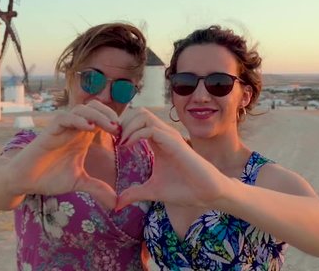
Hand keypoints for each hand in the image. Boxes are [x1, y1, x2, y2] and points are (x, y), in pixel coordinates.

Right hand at [8, 100, 120, 208]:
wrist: (24, 180)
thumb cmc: (49, 177)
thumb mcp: (79, 182)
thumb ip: (97, 188)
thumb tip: (116, 203)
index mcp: (82, 136)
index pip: (102, 118)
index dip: (115, 123)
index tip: (127, 136)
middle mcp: (73, 128)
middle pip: (94, 108)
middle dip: (109, 114)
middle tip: (121, 128)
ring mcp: (61, 128)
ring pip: (81, 109)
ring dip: (97, 114)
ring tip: (110, 125)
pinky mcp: (49, 132)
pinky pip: (64, 118)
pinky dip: (78, 120)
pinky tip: (89, 128)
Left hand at [115, 107, 232, 209]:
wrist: (206, 193)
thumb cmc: (183, 189)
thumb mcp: (152, 191)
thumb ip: (134, 193)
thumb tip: (116, 205)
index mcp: (157, 141)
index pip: (136, 121)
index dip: (121, 128)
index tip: (112, 144)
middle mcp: (163, 134)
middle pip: (138, 112)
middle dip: (122, 123)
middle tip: (114, 140)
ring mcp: (169, 136)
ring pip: (143, 115)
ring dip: (127, 126)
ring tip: (120, 143)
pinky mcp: (175, 142)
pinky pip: (150, 129)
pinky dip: (135, 134)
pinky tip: (128, 147)